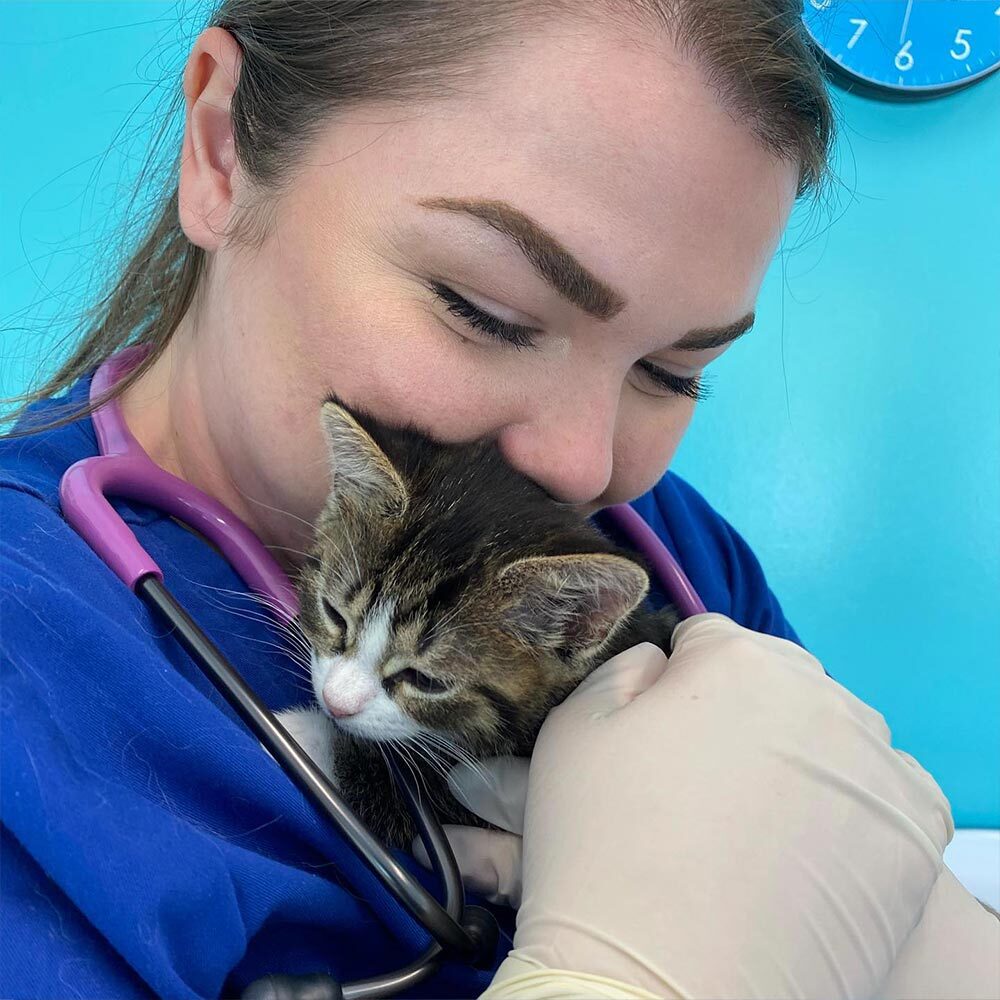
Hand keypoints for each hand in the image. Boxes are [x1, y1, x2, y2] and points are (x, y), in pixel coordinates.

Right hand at [420, 614, 953, 998]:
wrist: (658, 985)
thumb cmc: (602, 847)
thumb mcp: (573, 729)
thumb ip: (626, 669)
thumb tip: (667, 661)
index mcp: (734, 660)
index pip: (710, 640)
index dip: (676, 686)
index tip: (662, 739)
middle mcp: (819, 695)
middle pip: (779, 682)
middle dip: (745, 714)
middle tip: (707, 788)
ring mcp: (874, 764)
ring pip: (834, 732)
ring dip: (803, 755)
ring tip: (760, 826)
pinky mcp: (913, 831)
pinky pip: (887, 789)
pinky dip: (857, 806)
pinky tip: (814, 848)